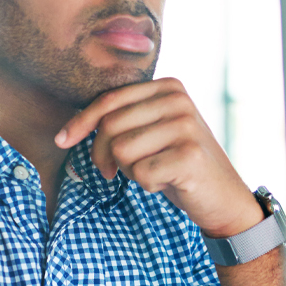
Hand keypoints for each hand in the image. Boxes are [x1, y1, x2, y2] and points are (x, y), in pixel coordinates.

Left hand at [55, 78, 263, 237]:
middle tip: (115, 172)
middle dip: (104, 155)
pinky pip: (140, 172)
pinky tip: (168, 183)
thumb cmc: (178, 166)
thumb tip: (68, 129)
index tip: (61, 140)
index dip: (80, 122)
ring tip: (154, 172)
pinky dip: (147, 184)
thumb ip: (124, 119)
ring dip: (129, 171)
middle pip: (111, 125)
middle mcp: (179, 100)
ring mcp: (186, 126)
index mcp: (168, 86)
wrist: (224, 199)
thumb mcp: (152, 133)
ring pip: (121, 150)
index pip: (109, 100)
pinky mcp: (189, 155)